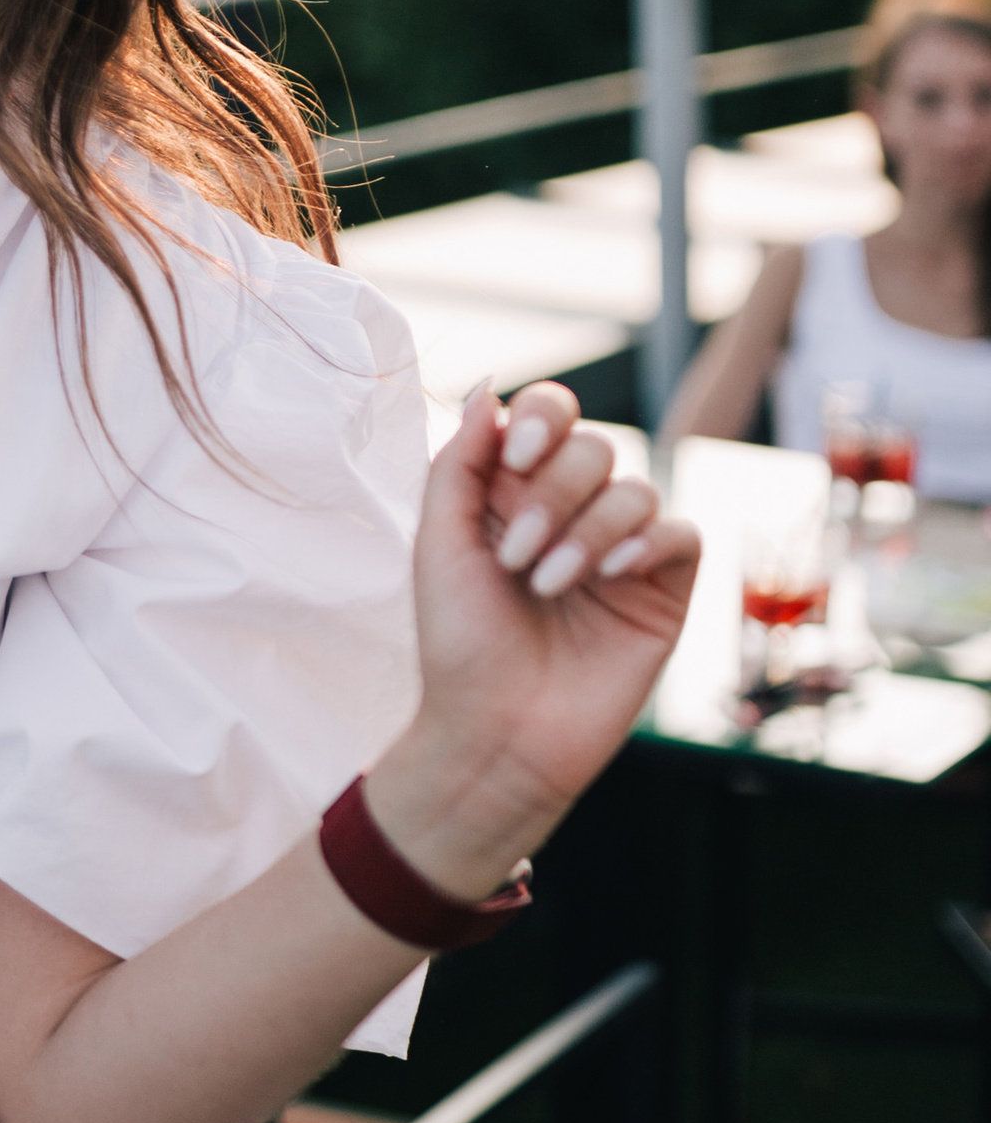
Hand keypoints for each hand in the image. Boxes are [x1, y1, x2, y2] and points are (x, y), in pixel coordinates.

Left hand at [364, 381, 699, 905]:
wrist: (496, 735)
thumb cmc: (459, 646)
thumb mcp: (440, 544)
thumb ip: (460, 462)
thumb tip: (490, 388)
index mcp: (513, 492)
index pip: (549, 415)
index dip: (541, 420)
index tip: (512, 459)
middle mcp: (570, 512)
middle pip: (592, 447)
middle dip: (553, 493)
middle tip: (517, 557)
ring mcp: (620, 551)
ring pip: (635, 488)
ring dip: (589, 529)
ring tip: (550, 585)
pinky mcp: (661, 591)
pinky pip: (681, 533)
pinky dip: (648, 542)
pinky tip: (611, 576)